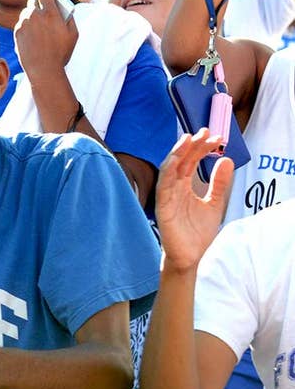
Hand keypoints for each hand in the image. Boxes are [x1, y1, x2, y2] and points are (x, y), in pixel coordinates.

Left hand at [14, 0, 77, 76]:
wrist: (43, 69)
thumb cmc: (61, 52)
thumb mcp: (73, 33)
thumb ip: (68, 16)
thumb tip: (64, 6)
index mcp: (50, 12)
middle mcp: (34, 14)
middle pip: (33, 0)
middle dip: (39, 5)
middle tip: (45, 13)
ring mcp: (23, 23)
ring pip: (26, 13)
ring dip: (32, 17)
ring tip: (40, 29)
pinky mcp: (16, 32)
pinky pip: (21, 24)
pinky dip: (26, 27)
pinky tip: (33, 38)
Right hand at [155, 130, 233, 272]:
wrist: (191, 257)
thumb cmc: (197, 233)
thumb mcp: (214, 203)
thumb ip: (219, 183)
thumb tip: (226, 161)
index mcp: (184, 186)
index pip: (191, 161)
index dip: (202, 148)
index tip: (216, 138)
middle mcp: (174, 187)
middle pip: (181, 160)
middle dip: (192, 145)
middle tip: (205, 132)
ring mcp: (167, 195)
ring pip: (170, 168)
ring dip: (178, 152)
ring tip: (189, 139)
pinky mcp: (162, 205)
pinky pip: (163, 185)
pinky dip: (168, 171)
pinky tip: (176, 159)